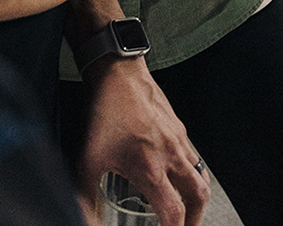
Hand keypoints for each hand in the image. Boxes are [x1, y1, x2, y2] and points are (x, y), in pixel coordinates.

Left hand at [76, 58, 209, 225]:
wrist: (118, 71)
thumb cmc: (105, 110)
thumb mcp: (89, 156)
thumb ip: (85, 192)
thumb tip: (82, 215)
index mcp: (151, 170)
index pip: (174, 215)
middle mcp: (171, 156)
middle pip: (199, 198)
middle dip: (194, 218)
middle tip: (183, 224)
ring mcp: (178, 139)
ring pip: (200, 174)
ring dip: (195, 194)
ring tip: (183, 201)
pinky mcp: (178, 125)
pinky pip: (192, 153)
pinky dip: (188, 167)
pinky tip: (172, 165)